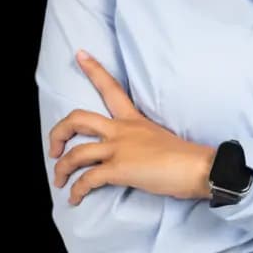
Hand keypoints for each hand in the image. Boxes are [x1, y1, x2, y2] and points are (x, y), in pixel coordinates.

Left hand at [48, 51, 213, 204]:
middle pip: (79, 119)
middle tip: (54, 148)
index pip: (111, 88)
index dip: (92, 69)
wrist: (198, 167)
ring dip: (62, 168)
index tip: (79, 54)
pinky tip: (75, 198)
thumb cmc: (185, 156)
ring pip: (76, 153)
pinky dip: (77, 191)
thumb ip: (140, 140)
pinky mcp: (119, 169)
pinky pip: (88, 179)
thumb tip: (132, 154)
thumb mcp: (158, 137)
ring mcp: (120, 149)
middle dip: (58, 132)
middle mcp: (122, 130)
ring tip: (59, 180)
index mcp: (133, 120)